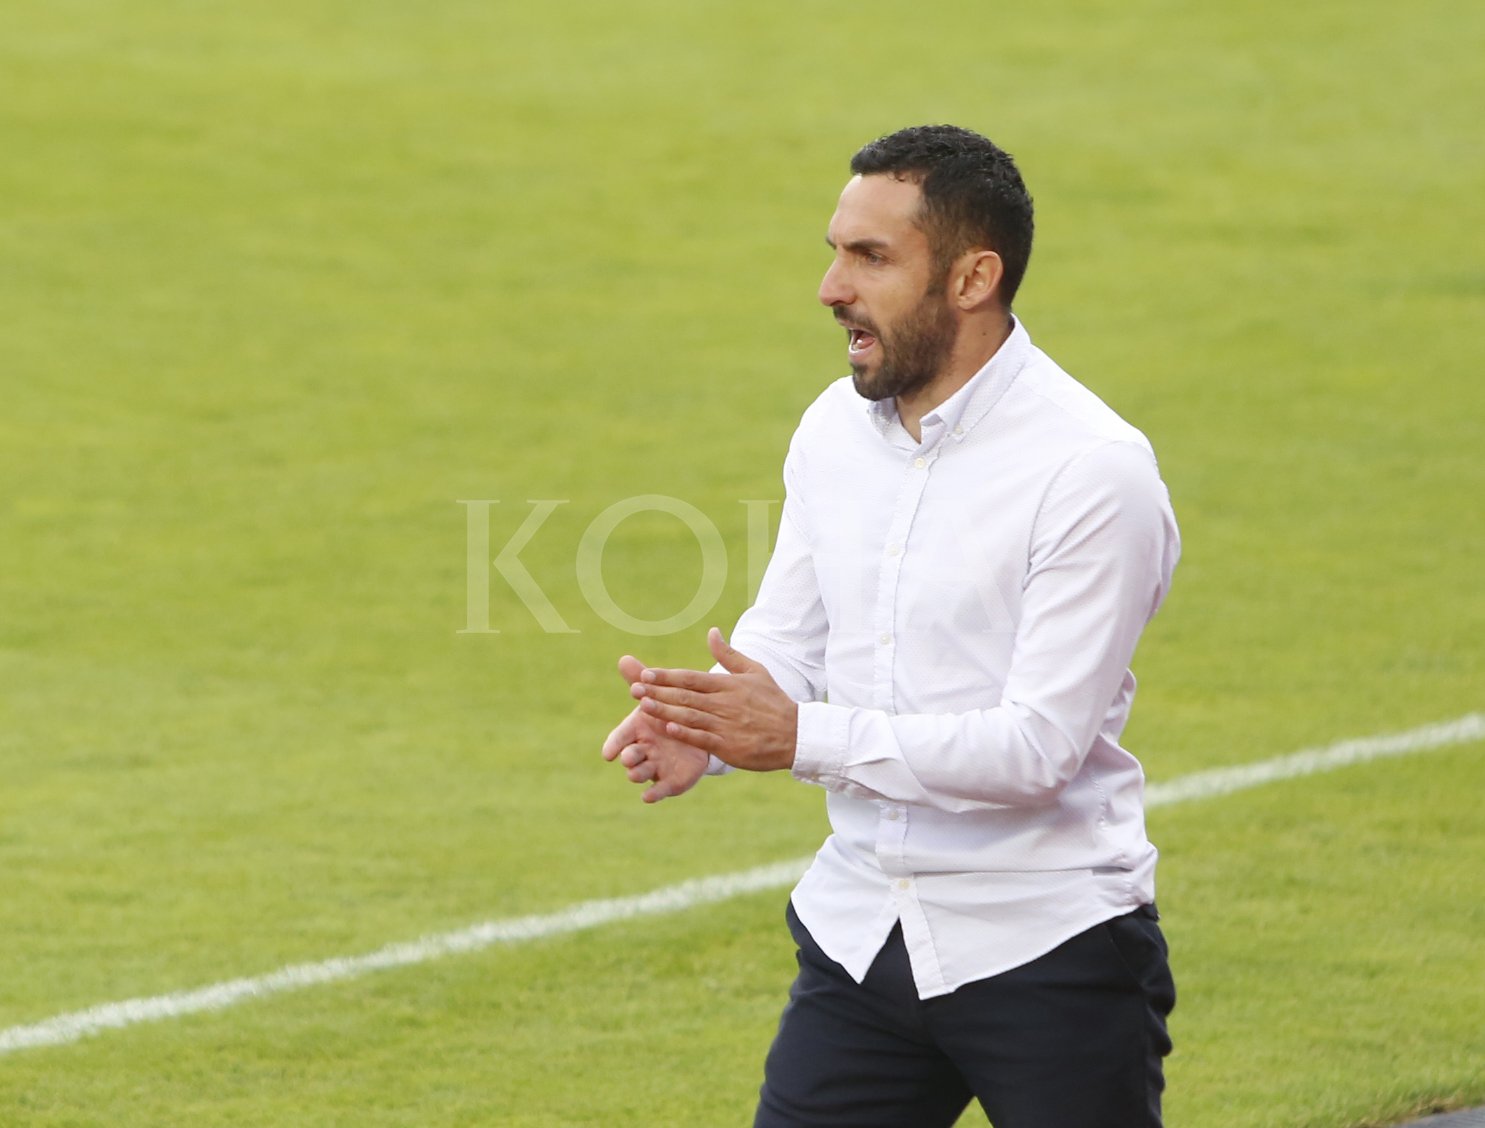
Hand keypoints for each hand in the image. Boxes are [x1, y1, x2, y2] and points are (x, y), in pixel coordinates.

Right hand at [601, 654, 709, 802]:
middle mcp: (642, 750)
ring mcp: (655, 767)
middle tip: (628, 756)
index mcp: (637, 730)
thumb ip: (642, 681)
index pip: (620, 736)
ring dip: (636, 773)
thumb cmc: (672, 711)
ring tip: (634, 774)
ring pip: (641, 773)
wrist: (700, 731)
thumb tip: (624, 658)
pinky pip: (661, 789)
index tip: (607, 753)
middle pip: (630, 755)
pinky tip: (648, 797)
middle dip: (628, 757)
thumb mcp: (660, 695)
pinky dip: (653, 794)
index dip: (614, 744)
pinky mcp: (671, 781)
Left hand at [629, 628, 798, 771]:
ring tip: (642, 706)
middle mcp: (724, 703)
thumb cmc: (774, 702)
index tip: (645, 674)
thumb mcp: (755, 672)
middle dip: (658, 692)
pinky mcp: (728, 746)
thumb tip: (711, 632)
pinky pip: (702, 739)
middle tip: (634, 689)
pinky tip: (667, 729)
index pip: (691, 678)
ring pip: (689, 716)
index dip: (667, 676)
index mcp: (728, 685)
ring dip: (664, 711)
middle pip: (685, 696)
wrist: (796, 735)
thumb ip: (729, 654)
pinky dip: (684, 733)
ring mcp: (725, 725)